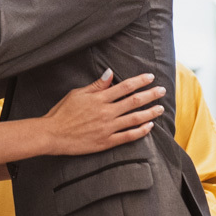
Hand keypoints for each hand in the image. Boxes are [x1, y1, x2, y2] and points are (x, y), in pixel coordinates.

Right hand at [42, 71, 164, 155]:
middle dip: (150, 95)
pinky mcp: (106, 142)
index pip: (124, 87)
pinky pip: (128, 137)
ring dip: (150, 112)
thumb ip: (96, 85)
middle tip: (162, 91)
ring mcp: (107, 128)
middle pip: (133, 101)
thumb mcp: (77, 93)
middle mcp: (106, 112)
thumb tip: (110, 73)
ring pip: (134, 119)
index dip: (139, 81)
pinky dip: (140, 131)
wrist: (52, 134)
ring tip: (160, 108)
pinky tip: (149, 126)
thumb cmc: (62, 112)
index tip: (150, 77)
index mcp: (99, 98)